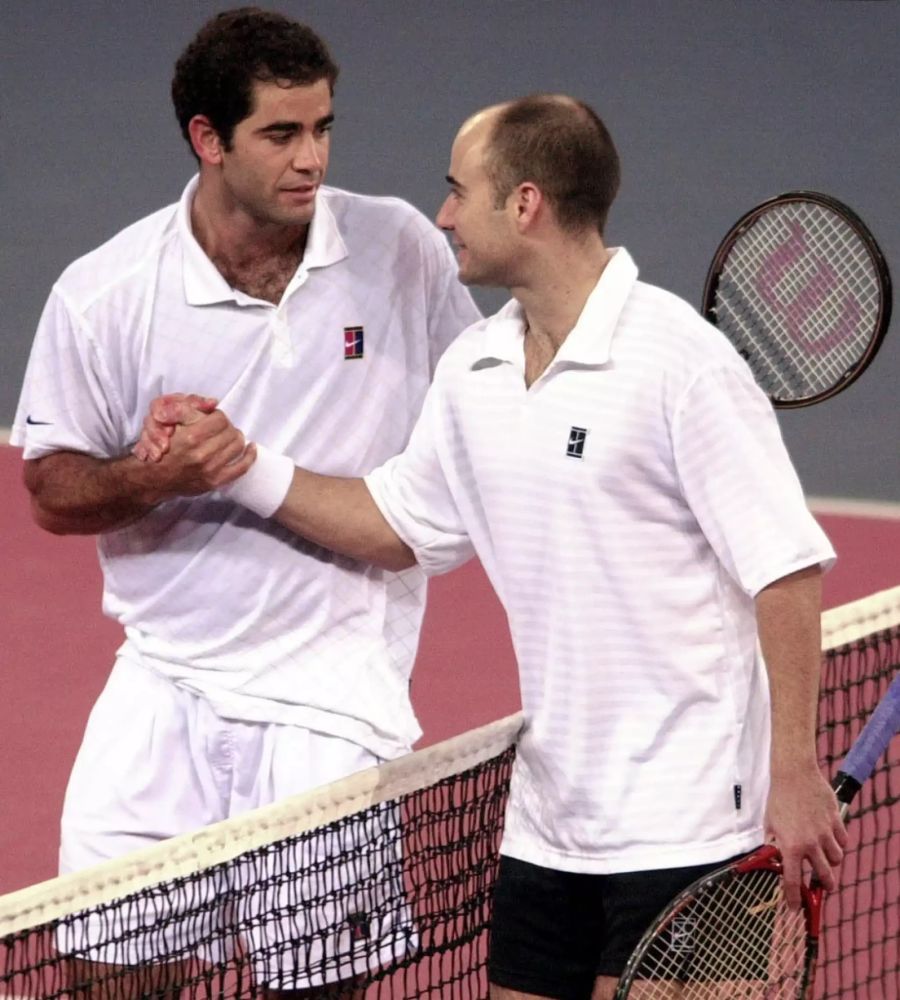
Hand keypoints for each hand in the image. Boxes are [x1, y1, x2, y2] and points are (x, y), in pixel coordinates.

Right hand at [129, 398, 256, 501]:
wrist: (154, 478)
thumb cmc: (162, 448)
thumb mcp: (166, 422)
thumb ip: (186, 408)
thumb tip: (212, 403)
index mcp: (190, 437)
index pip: (220, 418)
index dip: (217, 416)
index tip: (212, 418)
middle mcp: (202, 454)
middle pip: (231, 431)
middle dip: (227, 426)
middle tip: (220, 427)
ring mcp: (210, 470)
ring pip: (238, 445)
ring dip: (236, 438)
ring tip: (230, 436)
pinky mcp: (216, 481)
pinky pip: (242, 467)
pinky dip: (249, 456)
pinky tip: (251, 448)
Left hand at [765, 766, 847, 908]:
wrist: (793, 774)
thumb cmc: (778, 798)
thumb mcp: (769, 823)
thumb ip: (772, 844)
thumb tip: (772, 859)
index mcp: (790, 846)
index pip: (793, 880)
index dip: (794, 898)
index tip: (794, 908)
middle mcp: (810, 844)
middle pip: (825, 877)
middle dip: (825, 886)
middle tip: (823, 886)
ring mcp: (825, 833)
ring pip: (837, 859)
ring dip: (831, 861)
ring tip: (825, 856)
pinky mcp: (836, 822)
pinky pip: (843, 840)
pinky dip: (838, 842)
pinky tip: (831, 837)